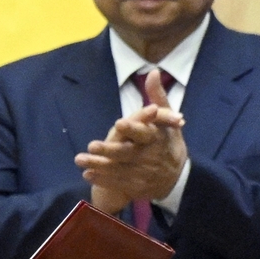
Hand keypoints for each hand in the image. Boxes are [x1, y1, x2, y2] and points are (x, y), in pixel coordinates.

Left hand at [79, 71, 188, 212]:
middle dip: (109, 150)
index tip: (118, 123)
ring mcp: (144, 174)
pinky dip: (102, 179)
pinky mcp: (137, 187)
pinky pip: (118, 183)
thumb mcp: (168, 120)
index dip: (133, 129)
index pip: (145, 133)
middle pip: (128, 153)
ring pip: (119, 169)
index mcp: (158, 138)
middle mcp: (151, 157)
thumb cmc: (168, 142)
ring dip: (99, 165)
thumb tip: (152, 72)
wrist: (178, 177)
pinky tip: (87, 174)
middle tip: (91, 145)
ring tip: (80, 159)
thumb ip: (158, 97)